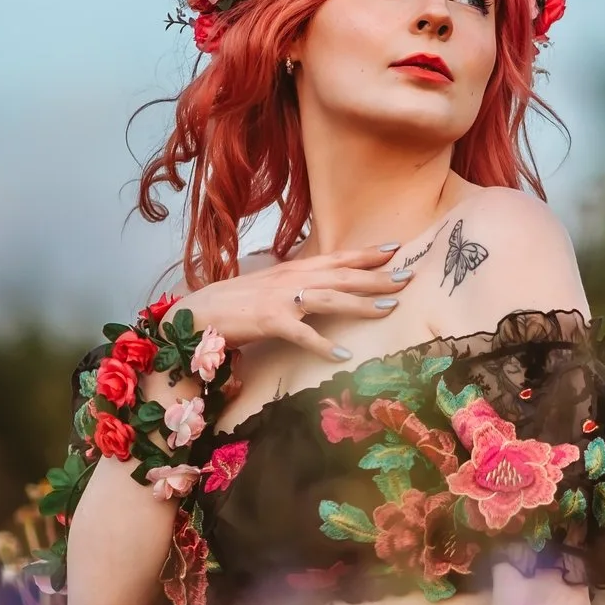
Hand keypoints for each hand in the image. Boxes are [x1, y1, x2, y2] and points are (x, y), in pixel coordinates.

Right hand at [171, 241, 415, 361]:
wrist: (196, 312)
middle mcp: (290, 279)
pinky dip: (323, 345)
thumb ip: (296, 284)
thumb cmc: (235, 302)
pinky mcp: (269, 322)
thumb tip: (322, 287)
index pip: (337, 257)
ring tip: (389, 308)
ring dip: (361, 304)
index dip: (367, 253)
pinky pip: (302, 335)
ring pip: (329, 299)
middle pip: (342, 276)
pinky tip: (344, 356)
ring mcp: (280, 299)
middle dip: (377, 276)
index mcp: (292, 269)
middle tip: (408, 277)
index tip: (396, 248)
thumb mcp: (270, 285)